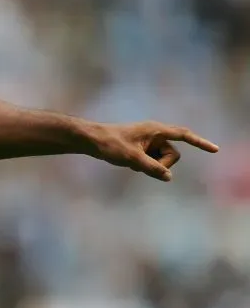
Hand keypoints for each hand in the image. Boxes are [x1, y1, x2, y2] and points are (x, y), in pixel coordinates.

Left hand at [90, 121, 218, 180]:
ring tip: (132, 163)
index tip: (215, 150)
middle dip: (162, 164)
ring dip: (151, 166)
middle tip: (141, 165)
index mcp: (156, 130)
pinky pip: (152, 162)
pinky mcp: (142, 149)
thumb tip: (168, 177)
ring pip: (162, 161)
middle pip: (173, 155)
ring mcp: (149, 142)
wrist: (91, 140)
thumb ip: (152, 168)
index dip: (200, 143)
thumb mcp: (132, 158)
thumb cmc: (111, 144)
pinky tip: (129, 163)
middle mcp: (155, 135)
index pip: (184, 135)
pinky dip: (144, 166)